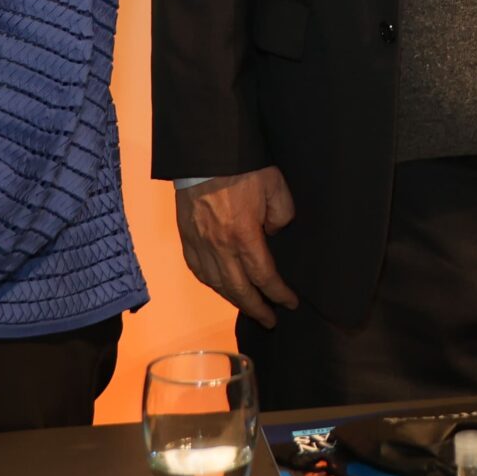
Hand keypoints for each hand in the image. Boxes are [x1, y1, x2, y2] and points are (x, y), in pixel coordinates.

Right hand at [177, 167, 298, 325]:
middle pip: (239, 290)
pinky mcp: (186, 239)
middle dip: (257, 308)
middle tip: (270, 321)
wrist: (204, 154)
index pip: (264, 276)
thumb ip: (281, 215)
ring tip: (249, 307)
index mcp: (244, 236)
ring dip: (234, 300)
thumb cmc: (243, 168)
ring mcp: (200, 245)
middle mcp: (220, 247)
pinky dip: (212, 285)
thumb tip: (272, 234)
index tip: (290, 303)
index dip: (278, 294)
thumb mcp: (276, 186)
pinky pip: (199, 272)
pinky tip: (222, 287)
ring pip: (217, 285)